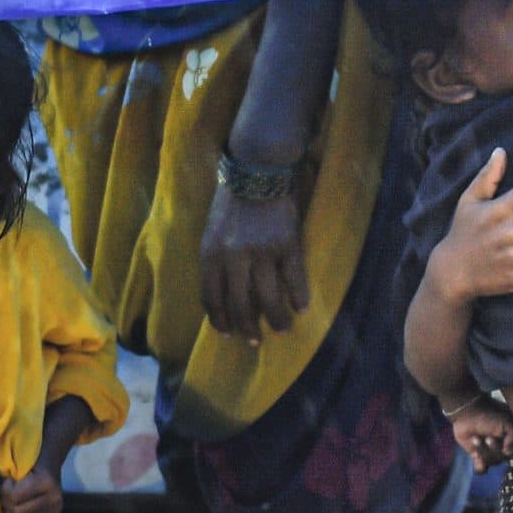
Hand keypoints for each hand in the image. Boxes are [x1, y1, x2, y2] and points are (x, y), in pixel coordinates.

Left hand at [0, 467, 64, 512]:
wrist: (49, 469)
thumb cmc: (31, 467)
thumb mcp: (21, 466)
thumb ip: (9, 477)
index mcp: (46, 483)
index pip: (14, 496)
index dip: (5, 490)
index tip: (8, 482)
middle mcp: (54, 500)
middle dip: (8, 505)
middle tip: (8, 497)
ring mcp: (55, 512)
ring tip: (13, 506)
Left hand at [200, 182, 308, 337]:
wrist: (258, 170)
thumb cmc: (233, 201)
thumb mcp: (212, 231)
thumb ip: (215, 261)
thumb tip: (223, 296)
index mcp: (211, 254)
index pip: (212, 298)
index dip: (221, 321)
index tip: (228, 334)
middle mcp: (234, 257)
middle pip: (240, 304)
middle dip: (248, 328)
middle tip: (255, 341)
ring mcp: (262, 252)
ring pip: (268, 298)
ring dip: (276, 319)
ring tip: (282, 329)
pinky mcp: (287, 245)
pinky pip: (294, 279)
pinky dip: (298, 296)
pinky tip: (301, 306)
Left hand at [449, 401, 512, 472]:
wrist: (466, 412)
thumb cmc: (487, 415)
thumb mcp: (506, 421)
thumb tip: (508, 451)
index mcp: (510, 438)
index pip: (510, 452)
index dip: (502, 448)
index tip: (493, 438)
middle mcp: (501, 446)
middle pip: (501, 459)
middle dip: (492, 449)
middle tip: (486, 438)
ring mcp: (489, 451)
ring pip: (491, 463)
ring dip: (483, 451)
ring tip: (475, 439)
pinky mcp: (477, 455)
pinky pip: (482, 469)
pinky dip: (480, 466)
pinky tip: (475, 456)